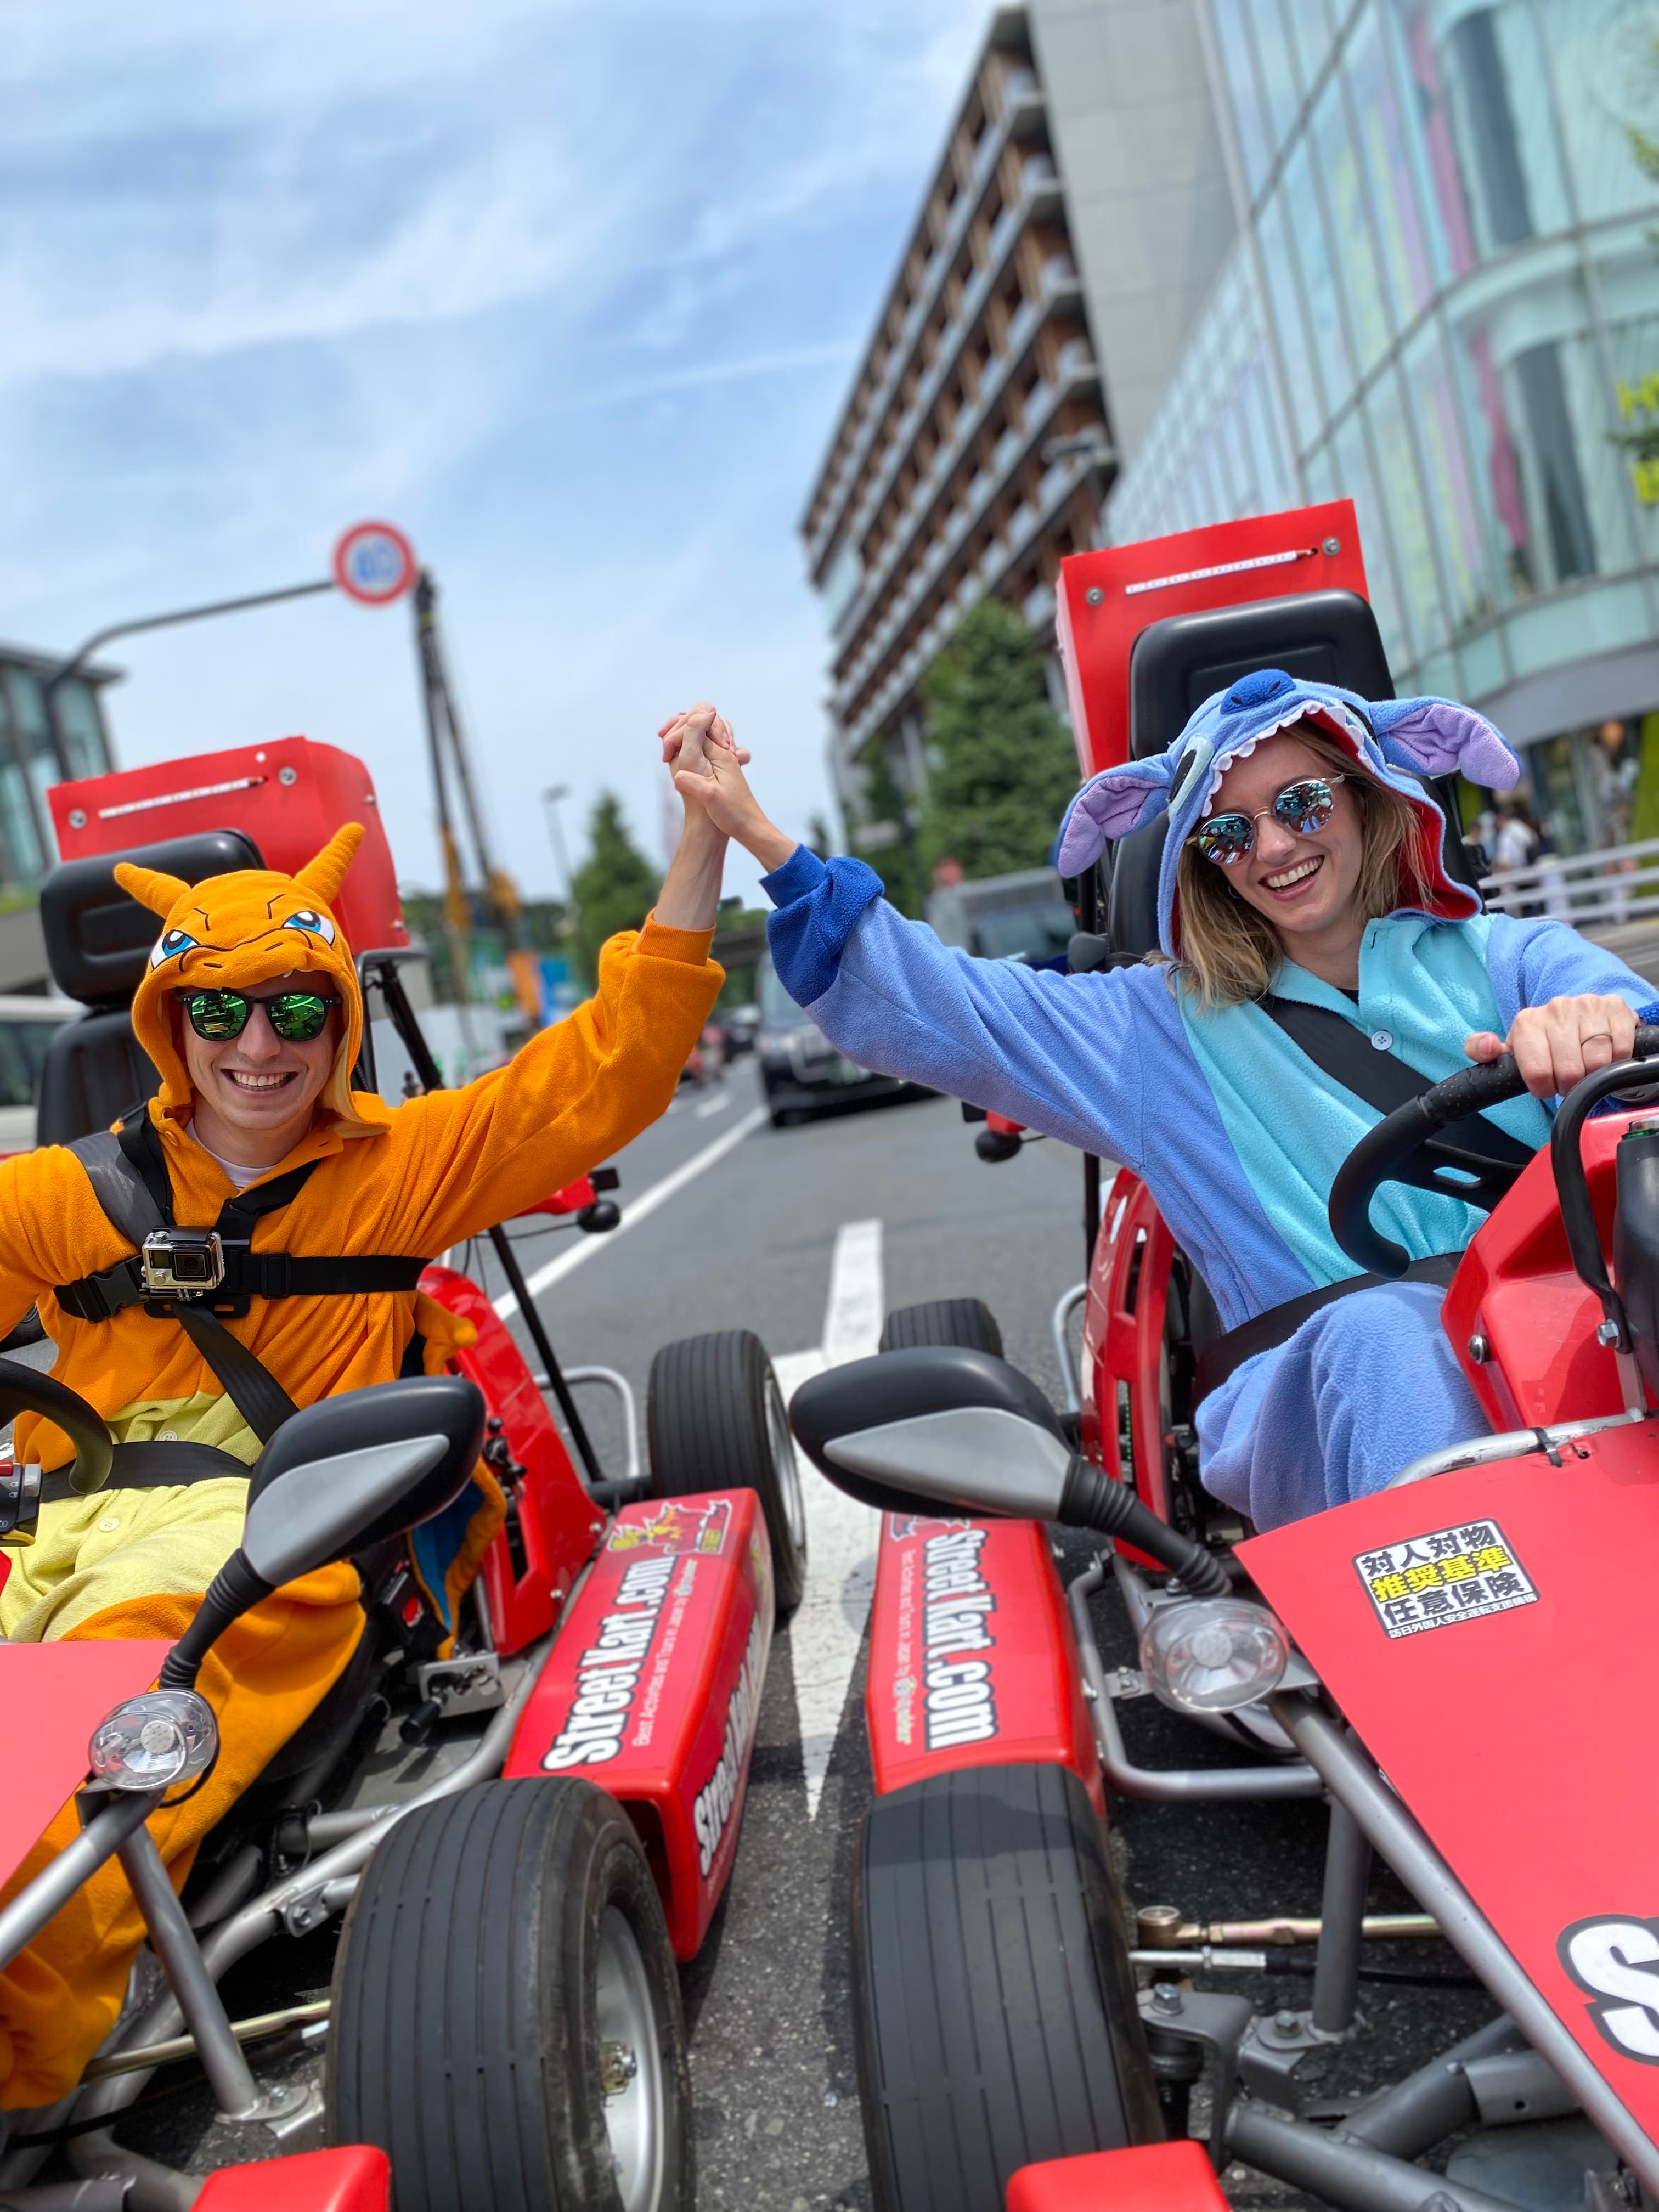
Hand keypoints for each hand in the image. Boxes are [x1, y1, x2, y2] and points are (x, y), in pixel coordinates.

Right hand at [657, 703, 796, 872]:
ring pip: (703, 735)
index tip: (665, 758)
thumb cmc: (733, 813)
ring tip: (670, 747)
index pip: (694, 728)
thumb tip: (676, 774)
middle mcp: (723, 752)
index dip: (675, 738)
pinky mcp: (721, 770)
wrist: (750, 828)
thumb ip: (691, 780)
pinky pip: (705, 749)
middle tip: (664, 746)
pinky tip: (684, 761)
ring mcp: (723, 760)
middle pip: (700, 725)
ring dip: (687, 736)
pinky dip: (693, 748)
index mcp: (720, 754)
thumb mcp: (709, 796)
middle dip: (679, 729)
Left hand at [1464, 993, 1636, 1098]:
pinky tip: (1605, 1055)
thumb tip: (1486, 1047)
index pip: (1537, 1072)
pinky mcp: (1615, 1008)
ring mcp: (1587, 1006)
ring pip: (1596, 1062)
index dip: (1544, 1087)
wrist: (1581, 1018)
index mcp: (1527, 1021)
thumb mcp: (1512, 1049)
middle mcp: (1556, 1008)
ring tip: (1585, 1067)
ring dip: (1593, 1074)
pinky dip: (1615, 1060)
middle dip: (1569, 1084)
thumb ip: (1482, 1050)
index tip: (1545, 1085)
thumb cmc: (1545, 1041)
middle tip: (1567, 1078)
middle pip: (1569, 1071)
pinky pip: (1620, 1049)